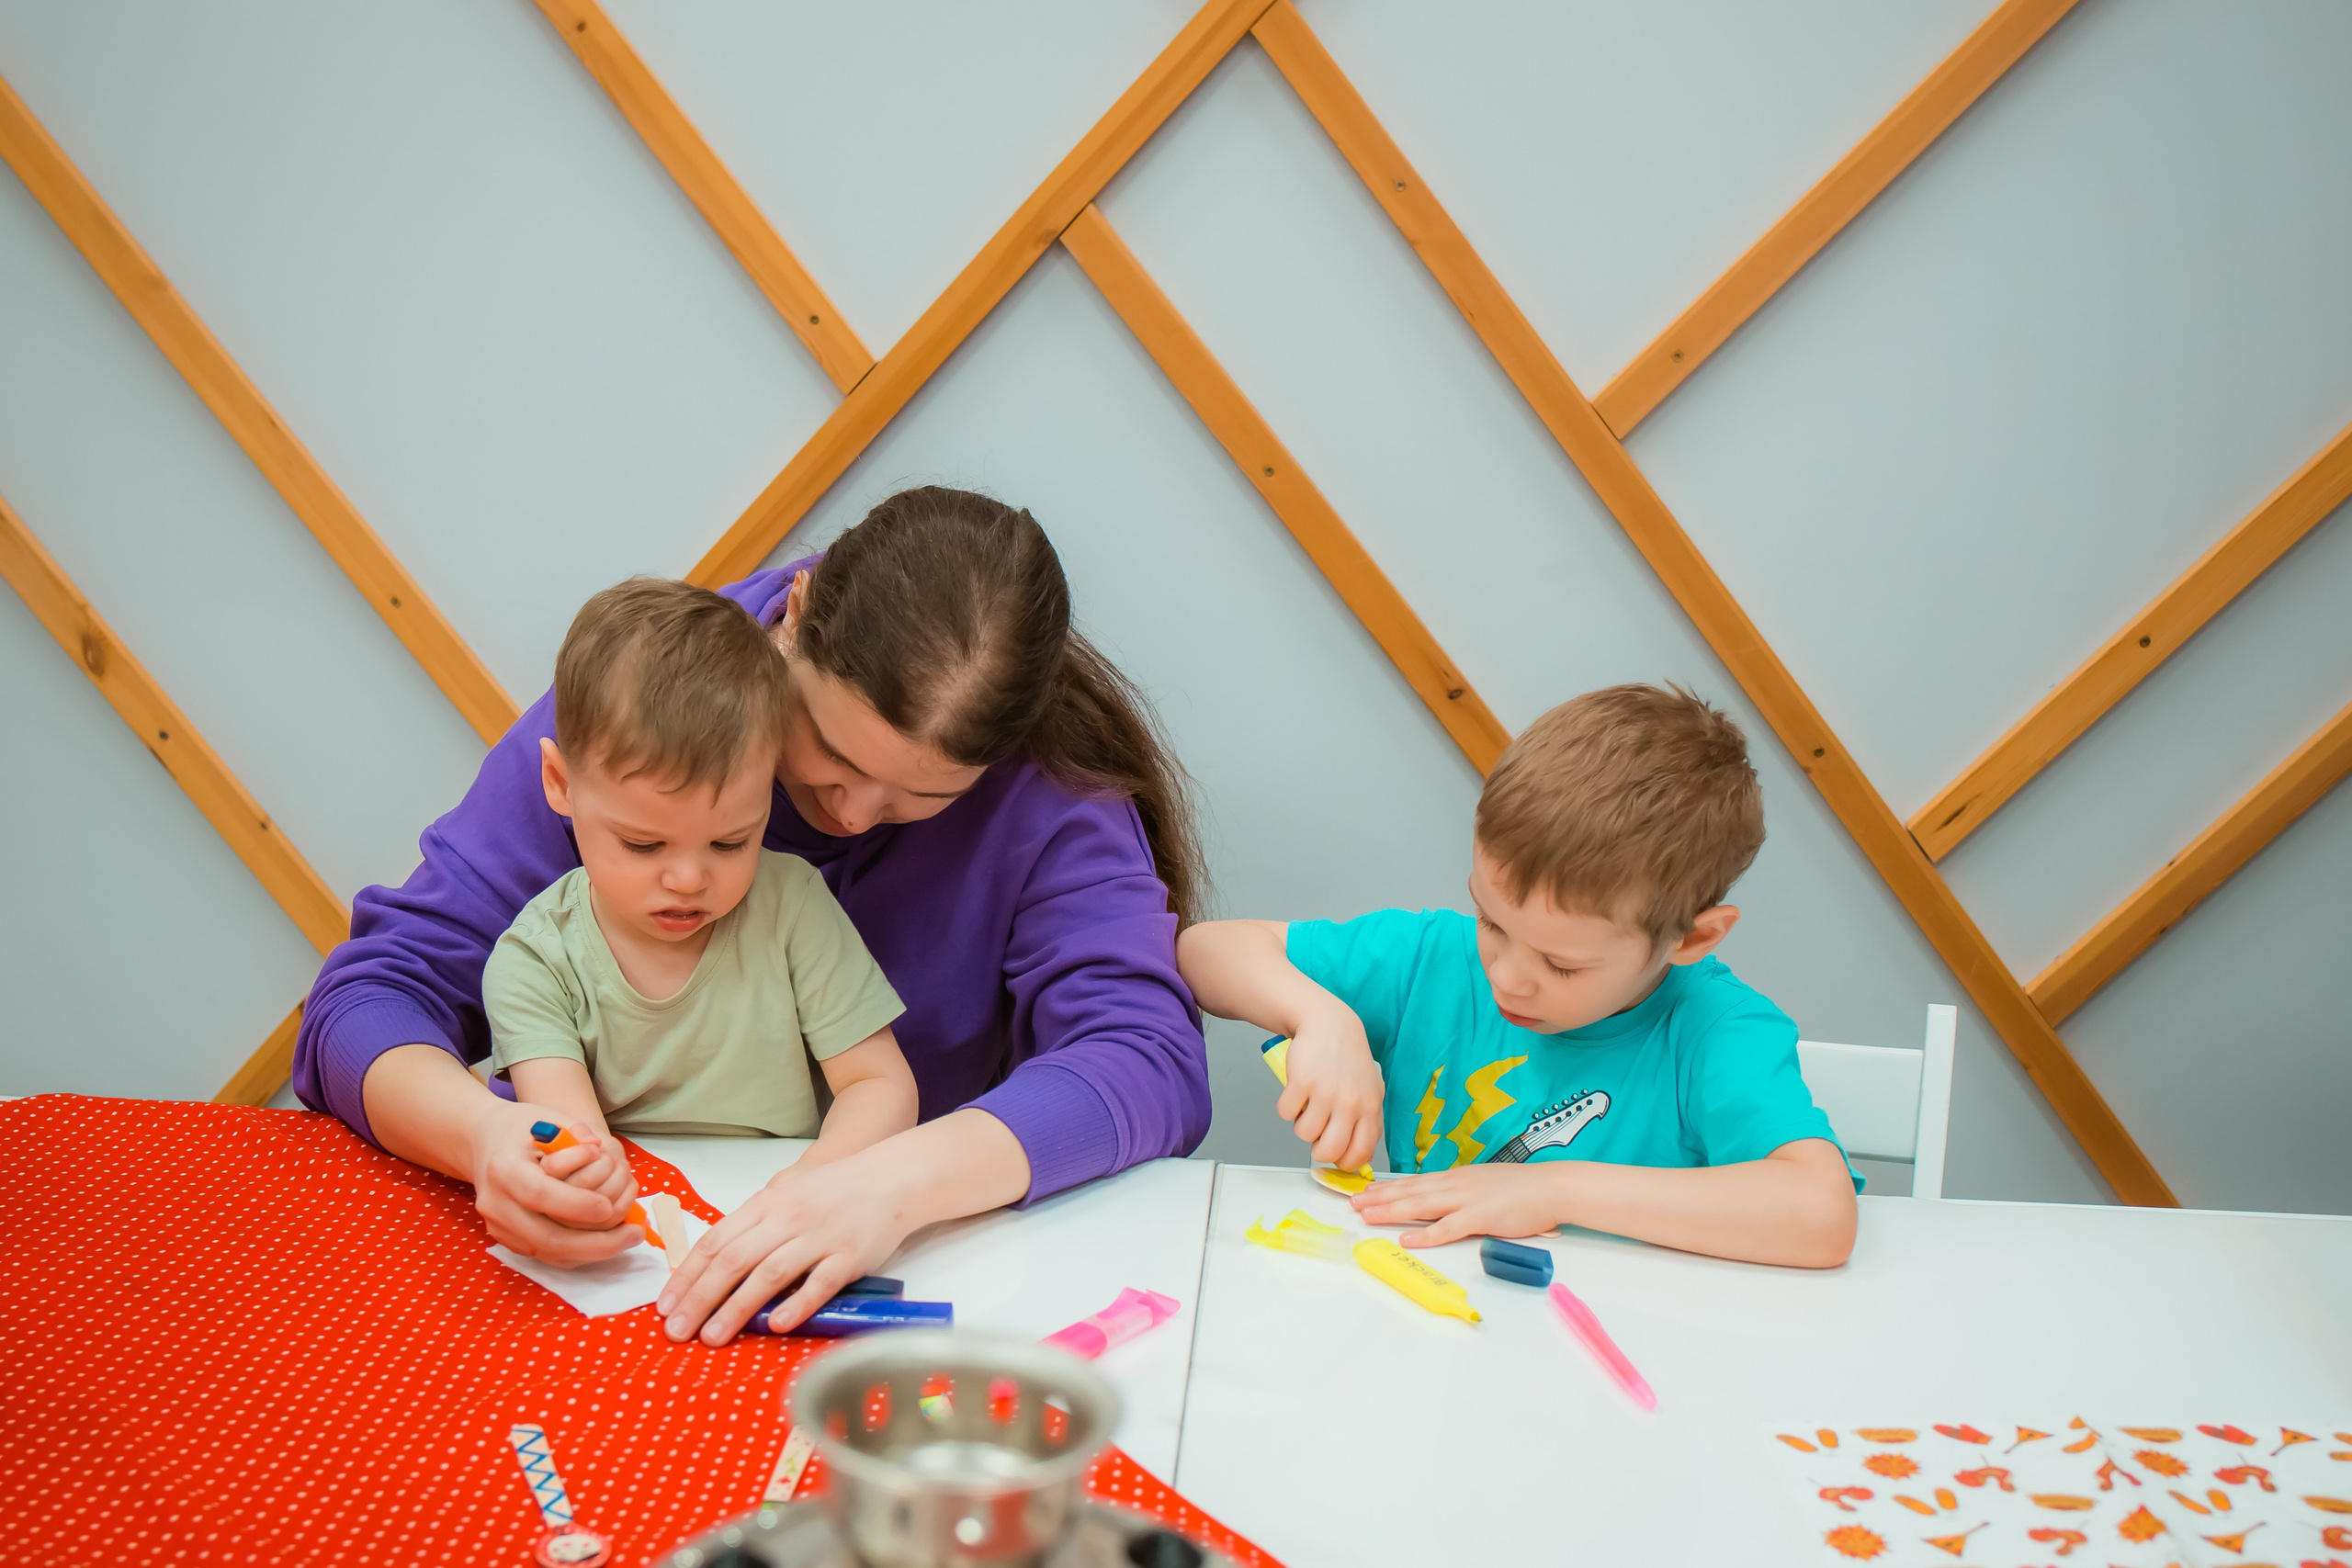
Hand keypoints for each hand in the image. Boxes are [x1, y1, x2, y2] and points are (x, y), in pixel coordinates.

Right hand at [468, 1103, 640, 1264]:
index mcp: (504, 1168)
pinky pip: (548, 1256)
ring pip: (551, 1253)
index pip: (539, 1193)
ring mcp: (500, 1227)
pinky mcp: (509, 1240)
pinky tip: (609, 1242)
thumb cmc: (521, 1128)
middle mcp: (496, 1203)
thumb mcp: (547, 1118)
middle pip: (547, 1237)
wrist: (483, 1142)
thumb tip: (598, 1148)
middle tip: (635, 1233)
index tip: (608, 1207)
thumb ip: (574, 1132)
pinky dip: (581, 1253)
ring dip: (594, 1252)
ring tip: (630, 1238)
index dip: (575, 1204)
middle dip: (596, 1241)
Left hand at [656, 1149, 910, 1344]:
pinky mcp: (849, 1256)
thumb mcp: (786, 1194)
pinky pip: (819, 1282)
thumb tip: (716, 1259)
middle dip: (699, 1298)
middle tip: (676, 1331)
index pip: (715, 1241)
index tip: (665, 1306)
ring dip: (736, 1308)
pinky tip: (778, 1325)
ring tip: (712, 1337)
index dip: (687, 1275)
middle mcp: (787, 1219)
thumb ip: (754, 1223)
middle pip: (733, 1261)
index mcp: (766, 1204)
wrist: (891, 1178)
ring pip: (769, 1274)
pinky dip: (797, 1304)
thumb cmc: (834, 1190)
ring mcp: (819, 1237)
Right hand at [1277, 1007, 1384, 1171]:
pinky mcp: (1301, 1081)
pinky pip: (1286, 1113)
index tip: (1336, 1158)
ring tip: (1308, 1107)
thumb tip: (1359, 1158)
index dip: (1344, 1163)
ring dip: (1301, 1125)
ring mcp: (1325, 1092)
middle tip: (1318, 1136)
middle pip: (1330, 1151)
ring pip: (1305, 1134)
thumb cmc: (1349, 1060)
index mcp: (1370, 1108)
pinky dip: (1287, 1107)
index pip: (1360, 1153)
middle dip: (1319, 1151)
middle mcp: (1350, 1102)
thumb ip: (1367, 1122)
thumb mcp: (1370, 1090)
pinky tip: (1297, 1092)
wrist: (1330, 1024)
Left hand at [1351, 1162, 1566, 1246]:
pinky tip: (1406, 1239)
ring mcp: (1467, 1200)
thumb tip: (1445, 1205)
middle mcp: (1456, 1185)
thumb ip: (1464, 1194)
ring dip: (1391, 1211)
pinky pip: (1447, 1228)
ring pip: (1421, 1205)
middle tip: (1352, 1203)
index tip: (1365, 1192)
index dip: (1387, 1188)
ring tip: (1366, 1216)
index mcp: (1457, 1178)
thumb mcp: (1486, 1185)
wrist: (1552, 1186)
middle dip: (1379, 1198)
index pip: (1415, 1182)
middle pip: (1410, 1191)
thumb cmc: (1524, 1189)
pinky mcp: (1480, 1217)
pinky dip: (1425, 1234)